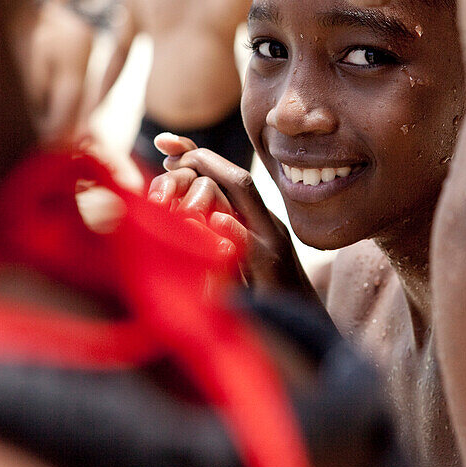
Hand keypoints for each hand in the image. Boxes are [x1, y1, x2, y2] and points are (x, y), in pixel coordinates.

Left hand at [149, 134, 314, 294]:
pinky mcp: (274, 269)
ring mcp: (272, 241)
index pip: (226, 177)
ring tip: (181, 168)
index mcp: (255, 218)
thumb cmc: (264, 297)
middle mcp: (265, 222)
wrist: (302, 324)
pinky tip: (214, 221)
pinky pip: (253, 245)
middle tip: (168, 154)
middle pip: (236, 177)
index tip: (163, 142)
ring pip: (245, 199)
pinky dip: (234, 230)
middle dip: (200, 159)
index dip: (195, 155)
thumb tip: (184, 218)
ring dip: (212, 181)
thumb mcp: (236, 261)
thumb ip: (216, 237)